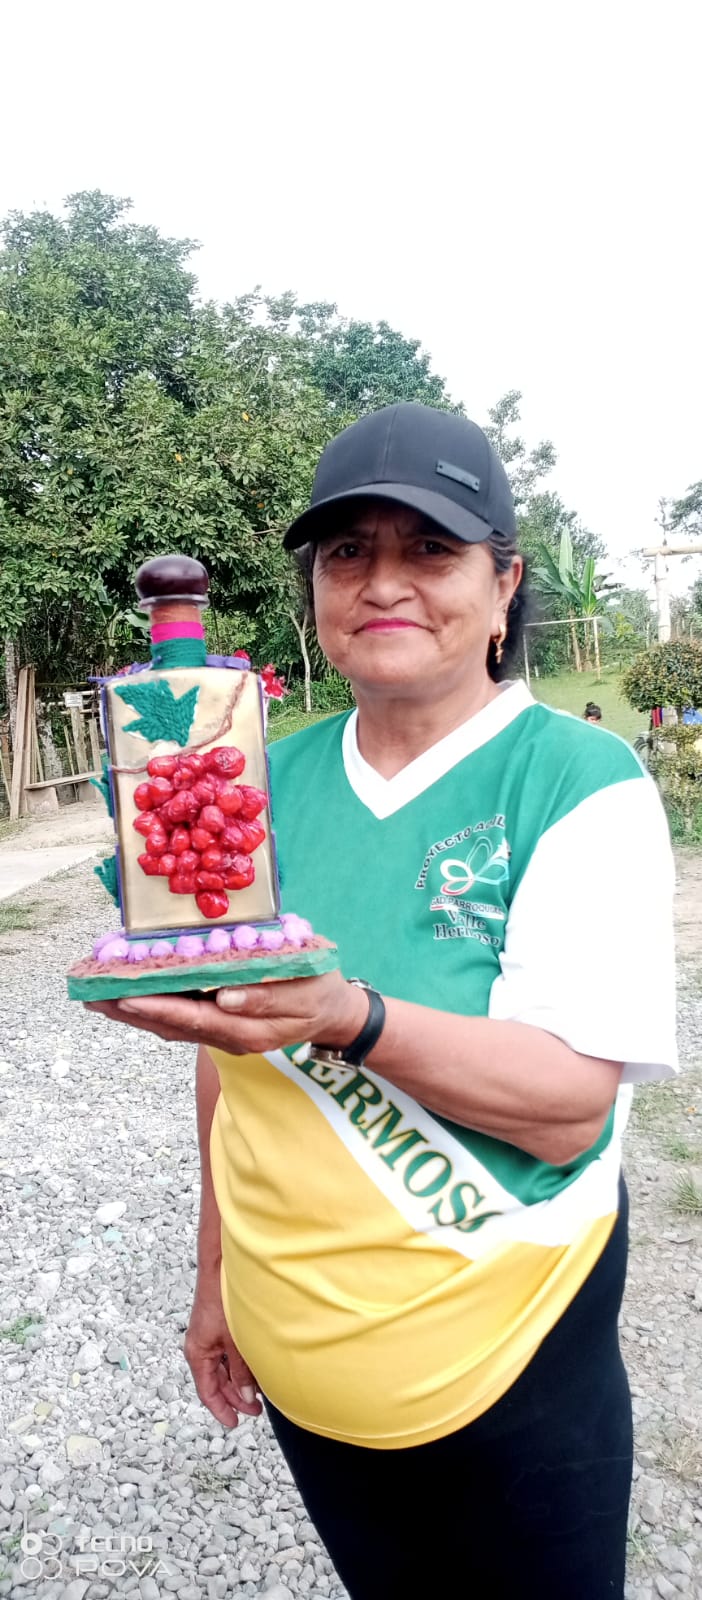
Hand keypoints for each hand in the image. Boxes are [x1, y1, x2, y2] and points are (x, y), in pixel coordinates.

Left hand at [84, 970, 368, 1054]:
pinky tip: (130, 997)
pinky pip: (179, 1021)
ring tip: (97, 996)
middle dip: (130, 1011)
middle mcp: (229, 1037)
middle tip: (91, 995)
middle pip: (171, 1027)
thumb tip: (226, 997)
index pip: (194, 1018)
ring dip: (133, 1013)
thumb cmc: (322, 992)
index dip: (159, 1007)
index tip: (126, 994)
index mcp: (248, 1029)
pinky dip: (152, 1009)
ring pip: (170, 1027)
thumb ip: (269, 996)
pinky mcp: (220, 1026)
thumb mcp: (305, 990)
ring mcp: (223, 1035)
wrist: (335, 1015)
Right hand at [185, 1276, 261, 1428]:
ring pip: (222, 1369)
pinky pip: (225, 1355)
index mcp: (198, 1353)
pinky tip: (253, 1369)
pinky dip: (238, 1366)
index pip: (207, 1392)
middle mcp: (200, 1347)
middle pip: (216, 1382)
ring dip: (238, 1382)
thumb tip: (248, 1398)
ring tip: (258, 1392)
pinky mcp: (217, 1328)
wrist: (221, 1268)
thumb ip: (241, 1372)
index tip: (234, 1423)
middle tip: (255, 1410)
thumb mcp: (235, 1343)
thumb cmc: (222, 1300)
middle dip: (235, 1398)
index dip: (222, 1409)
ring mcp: (208, 1338)